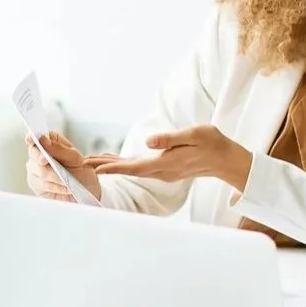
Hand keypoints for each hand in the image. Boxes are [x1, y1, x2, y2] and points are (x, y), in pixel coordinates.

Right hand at [26, 132, 100, 201]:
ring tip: (68, 181)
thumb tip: (42, 139)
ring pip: (39, 170)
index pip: (36, 136)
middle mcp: (39, 155)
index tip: (31, 138)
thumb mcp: (75, 158)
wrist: (87, 192)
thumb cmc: (82, 173)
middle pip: (33, 153)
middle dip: (41, 158)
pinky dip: (55, 187)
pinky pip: (42, 185)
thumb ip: (59, 148)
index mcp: (49, 143)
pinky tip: (65, 188)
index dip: (32, 137)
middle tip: (46, 161)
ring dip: (55, 176)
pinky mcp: (36, 185)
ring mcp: (35, 170)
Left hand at [84, 123, 249, 188]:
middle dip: (103, 167)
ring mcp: (162, 171)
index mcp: (165, 163)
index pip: (132, 167)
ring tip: (89, 162)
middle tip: (79, 164)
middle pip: (126, 169)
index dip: (111, 167)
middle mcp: (161, 171)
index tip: (92, 168)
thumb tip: (148, 141)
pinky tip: (114, 162)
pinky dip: (123, 165)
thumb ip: (170, 139)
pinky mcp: (164, 168)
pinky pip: (138, 167)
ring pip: (131, 169)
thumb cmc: (212, 143)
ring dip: (111, 165)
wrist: (227, 159)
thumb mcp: (193, 135)